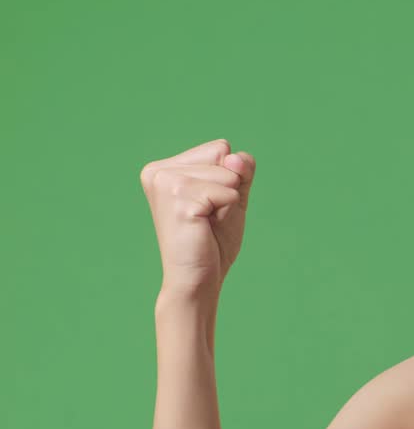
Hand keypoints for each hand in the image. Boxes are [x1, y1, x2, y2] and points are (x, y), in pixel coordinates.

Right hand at [139, 138, 256, 295]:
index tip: (209, 205)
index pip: (220, 148)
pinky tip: (206, 228)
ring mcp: (165, 184)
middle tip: (208, 217)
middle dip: (229, 188)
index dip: (228, 177)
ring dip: (228, 202)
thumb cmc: (213, 241)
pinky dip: (228, 211)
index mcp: (163, 167)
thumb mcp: (233, 196)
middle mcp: (158, 171)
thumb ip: (240, 170)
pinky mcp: (179, 200)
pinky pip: (229, 193)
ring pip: (228, 174)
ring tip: (206, 223)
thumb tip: (234, 158)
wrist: (198, 279)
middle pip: (224, 155)